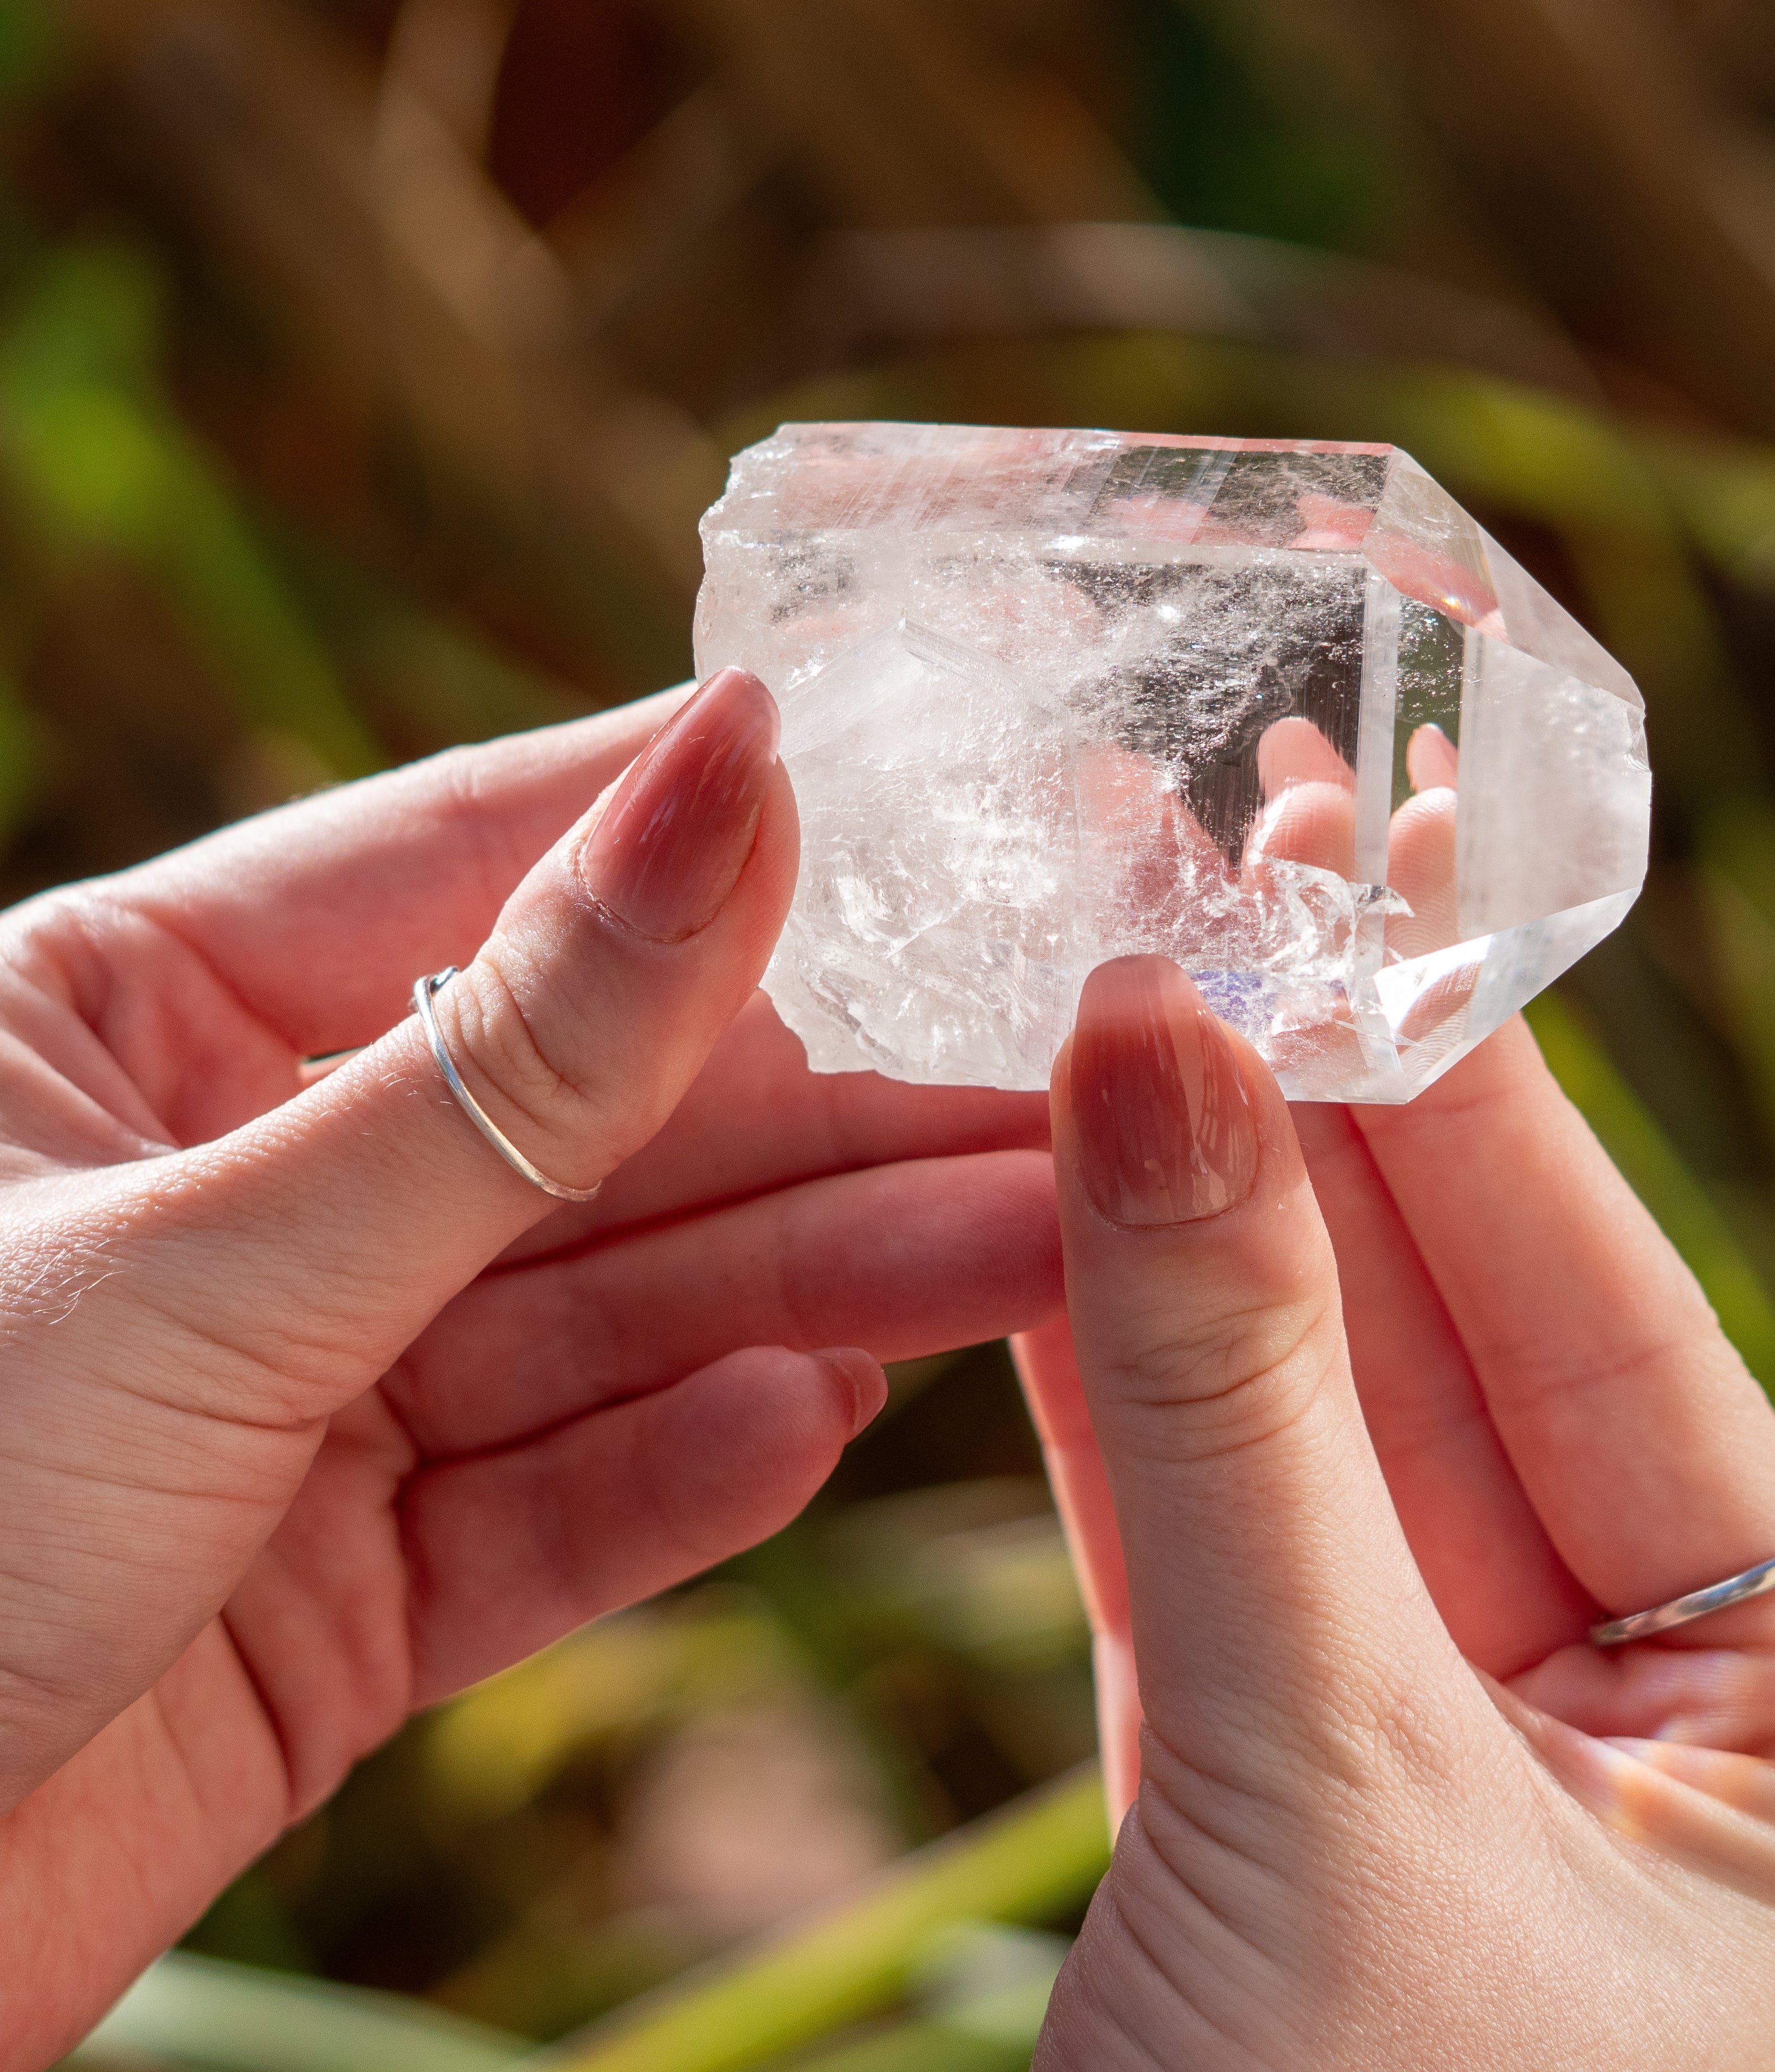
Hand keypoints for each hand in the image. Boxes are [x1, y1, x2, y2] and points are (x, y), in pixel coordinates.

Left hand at [0, 673, 1058, 2067]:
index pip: (469, 866)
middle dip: (820, 1122)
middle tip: (1049, 1099)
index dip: (695, 828)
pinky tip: (812, 1422)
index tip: (926, 779)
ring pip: (599, 1321)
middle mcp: (227, 1186)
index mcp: (125, 1018)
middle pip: (584, 1124)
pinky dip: (677, 1477)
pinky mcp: (337, 1595)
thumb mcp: (204, 1268)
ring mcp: (293, 1395)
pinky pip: (545, 1510)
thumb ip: (505, 1065)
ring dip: (807, 1295)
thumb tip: (730, 785)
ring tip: (1022, 1250)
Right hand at [1017, 958, 1774, 2069]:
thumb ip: (1231, 1407)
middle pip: (1447, 1368)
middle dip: (1320, 1135)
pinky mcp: (1247, 1786)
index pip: (1626, 1351)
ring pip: (1294, 1435)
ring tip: (1117, 1003)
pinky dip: (1099, 1380)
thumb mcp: (1329, 1772)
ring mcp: (1434, 1750)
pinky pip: (1180, 1529)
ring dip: (1184, 1232)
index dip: (1486, 1110)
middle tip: (1238, 890)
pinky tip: (1036, 1203)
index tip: (1386, 887)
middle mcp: (1636, 1735)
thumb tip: (1157, 1044)